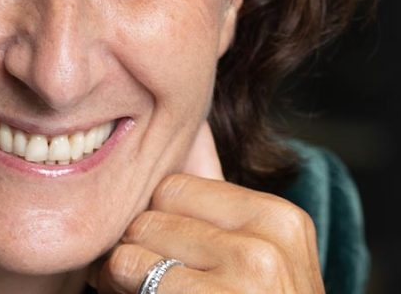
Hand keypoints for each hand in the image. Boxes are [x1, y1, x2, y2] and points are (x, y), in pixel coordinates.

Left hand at [92, 122, 324, 292]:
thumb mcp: (247, 258)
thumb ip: (212, 205)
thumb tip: (184, 122)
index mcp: (280, 221)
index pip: (173, 187)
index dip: (155, 227)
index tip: (166, 263)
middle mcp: (268, 247)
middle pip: (150, 213)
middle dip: (135, 251)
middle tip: (147, 289)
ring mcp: (245, 283)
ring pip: (131, 246)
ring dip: (120, 279)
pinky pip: (127, 274)